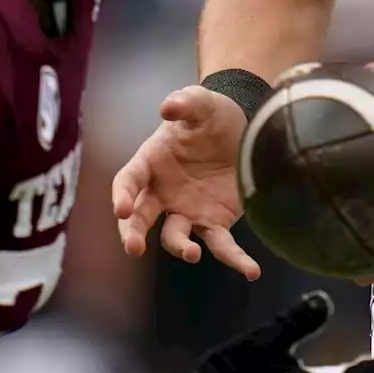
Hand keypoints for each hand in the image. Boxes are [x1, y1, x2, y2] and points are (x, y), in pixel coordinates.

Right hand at [111, 85, 260, 279]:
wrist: (241, 127)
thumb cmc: (212, 114)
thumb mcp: (201, 102)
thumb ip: (185, 102)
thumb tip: (168, 107)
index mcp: (150, 162)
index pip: (128, 181)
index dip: (122, 195)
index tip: (121, 208)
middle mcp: (162, 192)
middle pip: (140, 217)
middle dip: (133, 233)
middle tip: (133, 248)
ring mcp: (187, 210)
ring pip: (176, 236)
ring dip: (180, 247)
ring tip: (192, 254)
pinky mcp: (215, 222)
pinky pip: (221, 245)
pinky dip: (235, 260)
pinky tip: (251, 270)